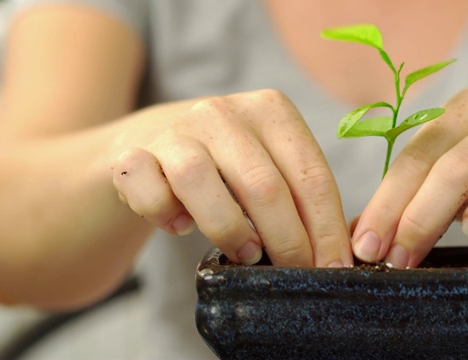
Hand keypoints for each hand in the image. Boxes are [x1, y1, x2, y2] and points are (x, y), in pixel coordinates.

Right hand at [112, 89, 352, 266]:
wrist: (155, 139)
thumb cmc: (227, 163)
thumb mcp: (270, 165)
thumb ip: (299, 197)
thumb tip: (333, 256)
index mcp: (271, 110)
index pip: (311, 175)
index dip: (326, 229)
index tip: (334, 268)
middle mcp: (223, 112)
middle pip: (264, 185)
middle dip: (287, 241)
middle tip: (294, 273)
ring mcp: (175, 130)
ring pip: (200, 181)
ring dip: (229, 230)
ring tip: (246, 255)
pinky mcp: (133, 153)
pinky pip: (148, 191)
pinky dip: (163, 214)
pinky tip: (178, 226)